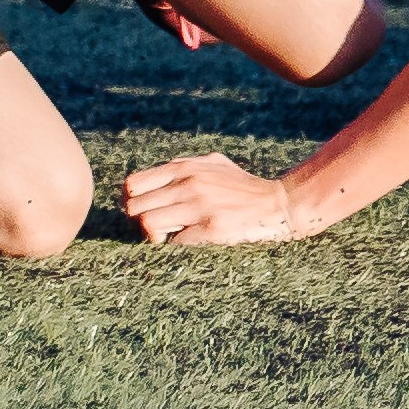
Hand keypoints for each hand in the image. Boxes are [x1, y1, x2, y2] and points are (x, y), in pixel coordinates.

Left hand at [123, 153, 296, 244]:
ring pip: (149, 225)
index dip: (132, 201)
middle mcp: (187, 184)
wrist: (276, 203)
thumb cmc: (242, 186)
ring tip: (171, 235)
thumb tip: (153, 179)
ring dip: (155, 236)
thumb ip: (183, 167)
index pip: (133, 184)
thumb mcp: (212, 164)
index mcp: (184, 168)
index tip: (144, 210)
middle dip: (141, 221)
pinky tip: (192, 240)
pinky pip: (174, 242)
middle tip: (157, 227)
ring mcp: (198, 206)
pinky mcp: (211, 228)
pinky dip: (178, 244)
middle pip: (135, 208)